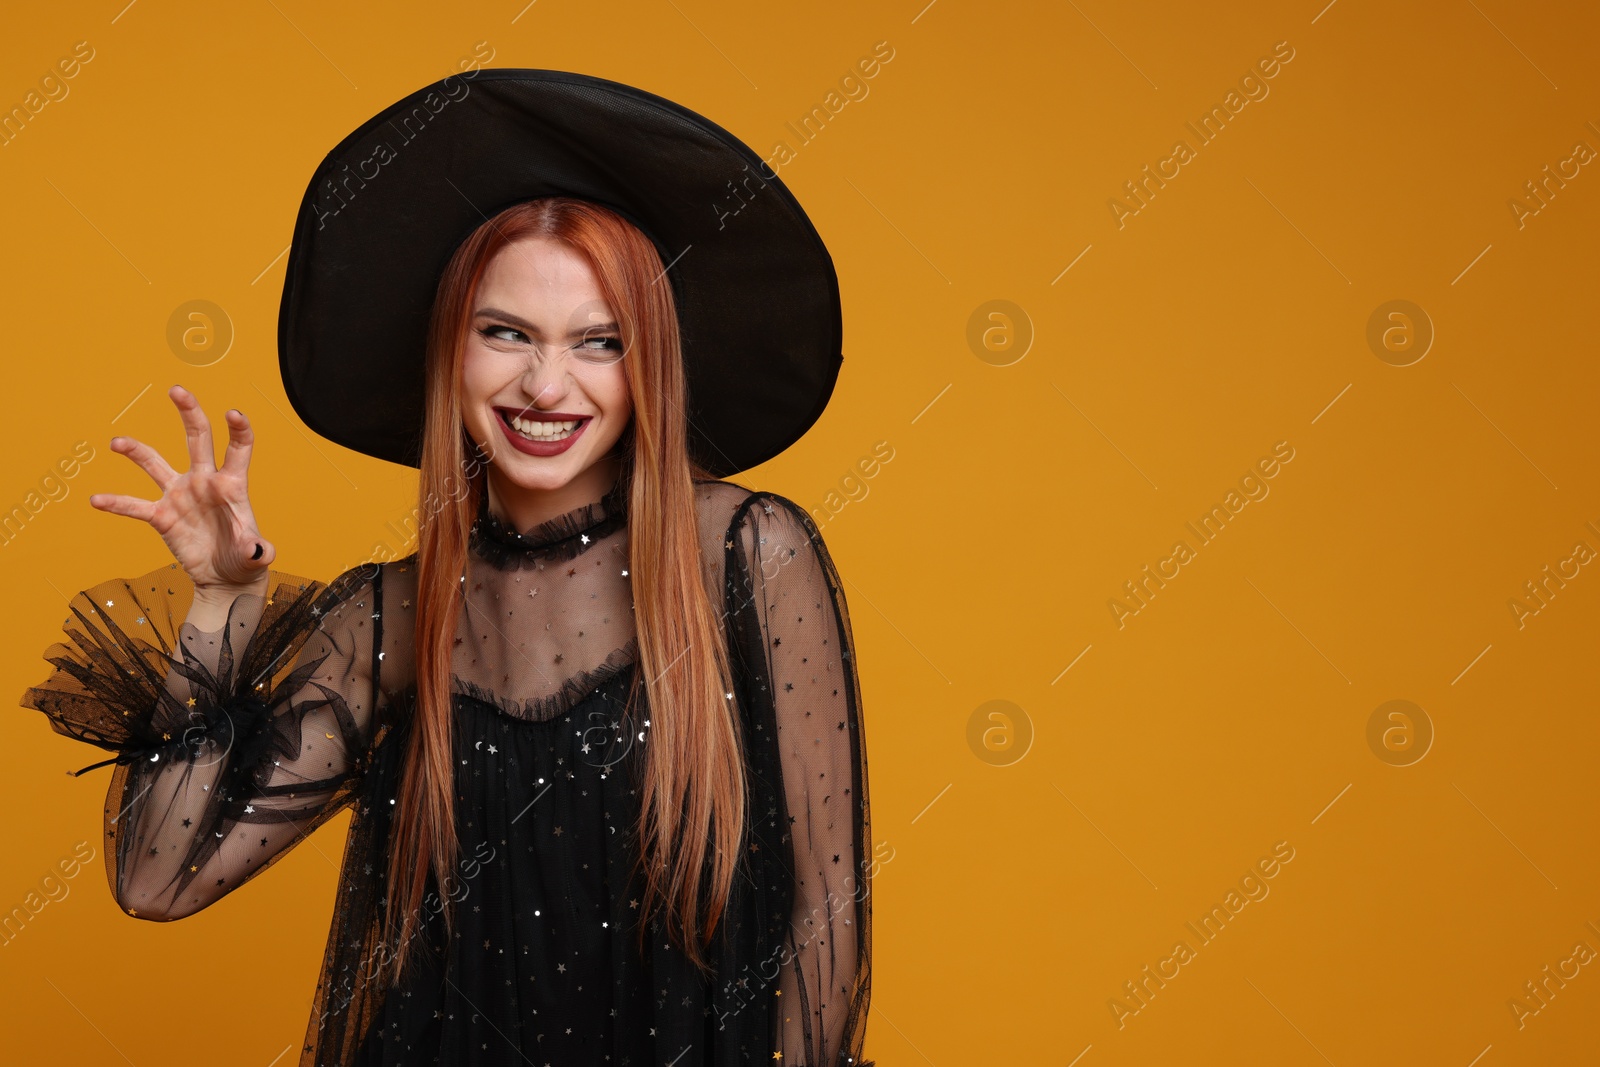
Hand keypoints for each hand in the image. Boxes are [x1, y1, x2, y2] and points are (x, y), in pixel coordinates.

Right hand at [89, 385, 275, 600]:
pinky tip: (96, 500)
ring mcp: (181, 495)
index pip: (237, 449)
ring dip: (137, 452)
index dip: (238, 429)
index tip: (233, 412)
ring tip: (117, 442)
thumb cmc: (244, 559)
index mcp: (232, 485)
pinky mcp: (162, 515)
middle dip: (189, 412)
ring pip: (156, 463)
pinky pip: (135, 506)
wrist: (224, 576)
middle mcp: (204, 481)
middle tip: (176, 390)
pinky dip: (116, 503)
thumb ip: (257, 549)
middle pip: (197, 438)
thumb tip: (259, 550)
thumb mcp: (254, 555)